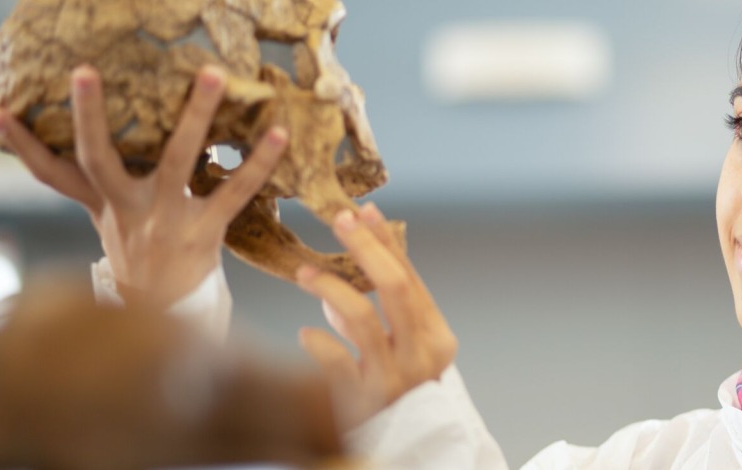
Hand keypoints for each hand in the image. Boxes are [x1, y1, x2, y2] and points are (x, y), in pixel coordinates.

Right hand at [0, 65, 287, 310]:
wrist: (173, 314)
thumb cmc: (142, 248)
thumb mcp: (109, 218)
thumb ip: (91, 182)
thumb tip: (61, 150)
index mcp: (104, 203)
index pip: (54, 173)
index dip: (26, 146)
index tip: (4, 115)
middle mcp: (128, 209)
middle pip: (100, 159)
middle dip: (90, 117)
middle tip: (84, 74)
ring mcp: (166, 220)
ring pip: (178, 159)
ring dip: (196, 115)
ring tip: (212, 77)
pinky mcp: (207, 231)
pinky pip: (236, 191)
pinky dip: (259, 162)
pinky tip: (277, 134)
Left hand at [296, 202, 457, 429]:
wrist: (397, 449)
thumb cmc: (396, 391)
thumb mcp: (401, 346)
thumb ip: (383, 308)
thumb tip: (358, 254)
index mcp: (438, 337)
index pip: (412, 278)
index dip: (385, 242)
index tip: (362, 210)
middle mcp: (423, 357)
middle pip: (396, 288)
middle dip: (367, 248)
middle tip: (339, 219)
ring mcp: (395, 380)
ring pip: (363, 318)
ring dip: (331, 288)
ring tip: (304, 273)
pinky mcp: (363, 401)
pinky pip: (336, 361)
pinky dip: (318, 343)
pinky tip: (304, 335)